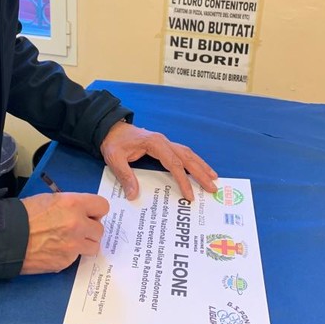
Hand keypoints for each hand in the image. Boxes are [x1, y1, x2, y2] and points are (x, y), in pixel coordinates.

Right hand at [20, 192, 108, 273]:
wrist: (7, 237)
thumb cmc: (25, 214)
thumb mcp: (50, 199)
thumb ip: (71, 205)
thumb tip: (82, 212)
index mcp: (74, 205)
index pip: (103, 207)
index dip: (96, 211)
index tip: (90, 214)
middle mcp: (78, 225)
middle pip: (100, 230)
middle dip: (90, 229)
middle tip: (77, 229)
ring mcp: (73, 246)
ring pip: (93, 246)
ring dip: (84, 244)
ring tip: (69, 241)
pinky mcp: (66, 262)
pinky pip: (76, 258)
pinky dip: (69, 255)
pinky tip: (55, 250)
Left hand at [100, 121, 217, 201]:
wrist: (111, 128)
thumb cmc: (114, 142)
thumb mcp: (115, 158)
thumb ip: (125, 176)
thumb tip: (134, 195)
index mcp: (154, 143)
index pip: (173, 164)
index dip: (183, 180)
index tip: (190, 195)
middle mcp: (164, 141)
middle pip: (187, 157)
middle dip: (201, 173)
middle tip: (213, 187)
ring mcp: (165, 142)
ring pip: (188, 153)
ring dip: (201, 165)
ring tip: (214, 177)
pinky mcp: (163, 145)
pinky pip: (182, 153)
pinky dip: (193, 161)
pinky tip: (199, 168)